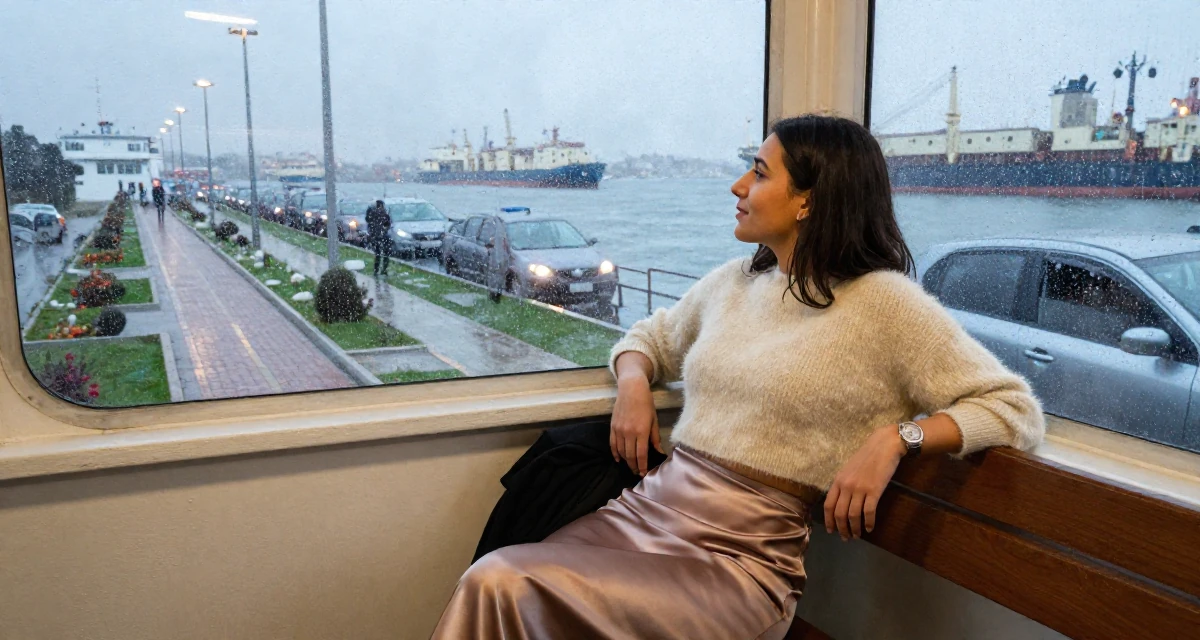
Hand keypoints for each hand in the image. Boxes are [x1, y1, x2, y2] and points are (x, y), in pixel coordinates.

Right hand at [610, 373, 662, 475]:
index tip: (643, 473)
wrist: (631, 390)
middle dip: (634, 466)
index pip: (641, 455)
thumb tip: (659, 452)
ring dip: (626, 461)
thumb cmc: (646, 404)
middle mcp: (629, 433)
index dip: (642, 466)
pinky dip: (615, 453)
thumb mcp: (654, 420)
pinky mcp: (612, 427)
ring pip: (621, 452)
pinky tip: (618, 459)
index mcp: (641, 431)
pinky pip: (612, 444)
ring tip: (631, 466)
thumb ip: (655, 438)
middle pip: (630, 456)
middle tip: (637, 472)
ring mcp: (619, 430)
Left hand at [823, 425, 905, 540]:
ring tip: (857, 535)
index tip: (831, 531)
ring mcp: (860, 488)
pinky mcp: (874, 491)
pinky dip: (869, 523)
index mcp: (838, 480)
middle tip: (846, 538)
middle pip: (840, 514)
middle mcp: (846, 486)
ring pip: (853, 516)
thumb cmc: (867, 456)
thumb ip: (843, 484)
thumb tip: (841, 501)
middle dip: (841, 529)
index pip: (828, 505)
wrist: (884, 446)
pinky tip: (870, 528)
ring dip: (855, 529)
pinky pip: (869, 512)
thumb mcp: (849, 469)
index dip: (829, 520)